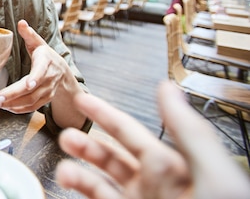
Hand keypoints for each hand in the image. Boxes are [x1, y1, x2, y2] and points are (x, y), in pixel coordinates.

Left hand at [0, 19, 70, 112]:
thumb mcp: (39, 43)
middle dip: (13, 96)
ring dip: (13, 104)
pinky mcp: (45, 100)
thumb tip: (21, 23)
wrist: (63, 72)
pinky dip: (18, 109)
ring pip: (31, 101)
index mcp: (46, 63)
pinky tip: (6, 107)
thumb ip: (29, 34)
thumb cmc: (46, 56)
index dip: (35, 79)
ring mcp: (47, 91)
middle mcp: (48, 79)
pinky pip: (32, 107)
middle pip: (31, 90)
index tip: (27, 85)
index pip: (41, 72)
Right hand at [56, 81, 249, 198]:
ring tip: (65, 169)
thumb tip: (167, 88)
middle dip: (86, 144)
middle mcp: (151, 188)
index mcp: (171, 168)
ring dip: (79, 173)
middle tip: (66, 134)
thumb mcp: (213, 176)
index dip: (106, 115)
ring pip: (99, 186)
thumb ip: (188, 132)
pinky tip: (67, 186)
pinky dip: (80, 194)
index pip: (130, 133)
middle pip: (110, 159)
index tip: (84, 99)